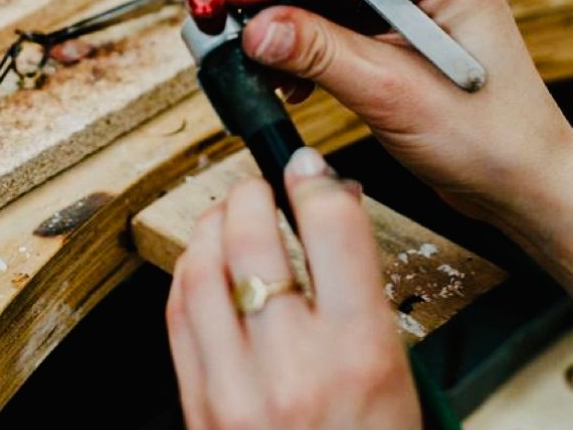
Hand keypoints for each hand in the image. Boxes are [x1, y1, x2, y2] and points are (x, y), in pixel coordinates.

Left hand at [167, 147, 418, 428]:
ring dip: (211, 223)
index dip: (316, 180)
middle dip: (254, 191)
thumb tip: (332, 212)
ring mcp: (235, 388)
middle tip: (262, 186)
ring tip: (228, 215)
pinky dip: (187, 270)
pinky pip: (176, 312)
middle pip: (253, 234)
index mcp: (358, 354)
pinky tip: (203, 262)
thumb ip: (362, 288)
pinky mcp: (197, 404)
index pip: (332, 227)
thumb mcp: (395, 374)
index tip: (309, 169)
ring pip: (202, 265)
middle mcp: (293, 366)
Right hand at [219, 0, 572, 225]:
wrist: (521, 183)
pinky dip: (302, 44)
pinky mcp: (394, 27)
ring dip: (286, 22)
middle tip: (228, 24)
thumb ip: (321, 53)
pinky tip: (290, 79)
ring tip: (259, 62)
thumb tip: (256, 28)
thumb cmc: (490, 139)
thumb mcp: (394, 95)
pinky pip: (332, 18)